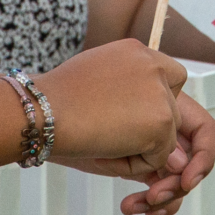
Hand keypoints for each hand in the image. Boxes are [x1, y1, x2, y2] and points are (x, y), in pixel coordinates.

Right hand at [37, 39, 212, 214]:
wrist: (42, 111)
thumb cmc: (53, 104)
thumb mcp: (96, 88)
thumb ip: (130, 99)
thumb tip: (161, 134)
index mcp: (135, 51)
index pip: (169, 76)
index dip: (155, 102)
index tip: (131, 116)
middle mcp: (153, 66)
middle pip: (172, 109)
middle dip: (149, 129)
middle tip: (111, 133)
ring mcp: (160, 93)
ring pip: (165, 136)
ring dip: (136, 148)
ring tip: (99, 137)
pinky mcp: (161, 121)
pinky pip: (158, 157)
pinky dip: (134, 164)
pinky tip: (106, 148)